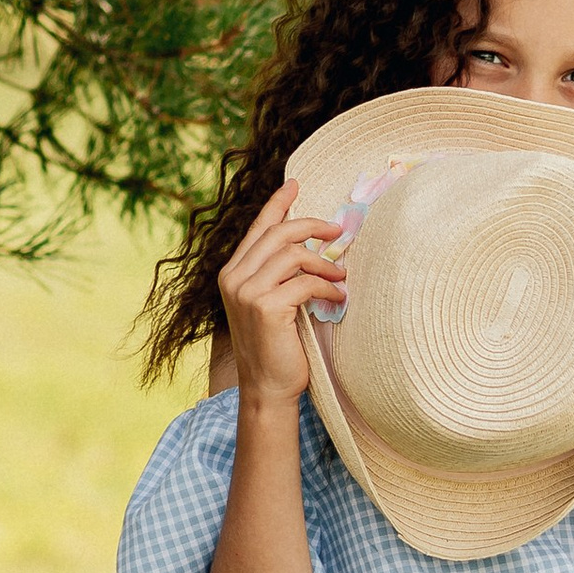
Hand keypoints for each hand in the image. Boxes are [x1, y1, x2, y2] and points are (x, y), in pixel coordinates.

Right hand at [217, 178, 346, 416]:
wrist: (267, 388)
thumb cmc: (275, 348)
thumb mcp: (271, 303)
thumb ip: (278, 274)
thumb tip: (308, 246)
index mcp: (232, 273)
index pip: (258, 229)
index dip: (278, 204)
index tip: (295, 184)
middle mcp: (234, 278)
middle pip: (278, 234)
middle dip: (312, 227)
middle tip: (338, 232)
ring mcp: (247, 292)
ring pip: (293, 255)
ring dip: (325, 264)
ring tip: (341, 278)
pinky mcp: (265, 307)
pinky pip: (305, 283)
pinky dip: (327, 288)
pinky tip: (338, 299)